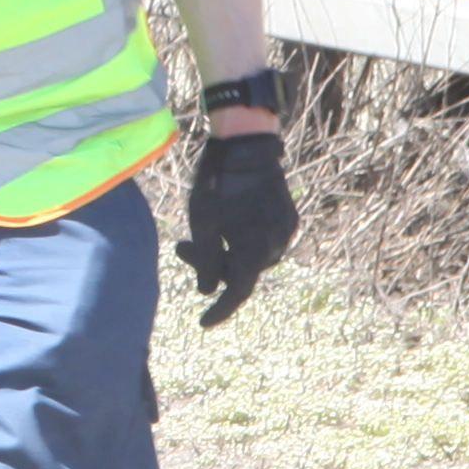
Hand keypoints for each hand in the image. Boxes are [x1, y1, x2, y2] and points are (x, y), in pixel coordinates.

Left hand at [176, 128, 295, 327]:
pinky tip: (222, 226)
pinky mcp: (288, 217)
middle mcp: (278, 244)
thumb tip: (205, 291)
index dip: (220, 310)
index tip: (202, 324)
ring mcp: (286, 230)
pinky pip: (263, 241)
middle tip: (180, 248)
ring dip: (224, 253)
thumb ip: (204, 259)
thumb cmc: (217, 182)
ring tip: (193, 236)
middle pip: (243, 272)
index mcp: (256, 249)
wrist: (246, 144)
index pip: (238, 291)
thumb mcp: (202, 222)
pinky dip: (240, 241)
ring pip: (253, 257)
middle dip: (210, 266)